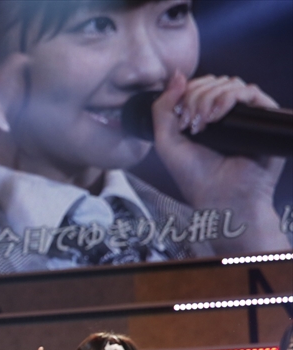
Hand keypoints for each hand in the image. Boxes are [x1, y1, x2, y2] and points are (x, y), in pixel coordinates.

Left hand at [152, 72, 285, 250]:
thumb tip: (177, 75)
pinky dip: (230, 97)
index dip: (186, 94)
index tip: (180, 119)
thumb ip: (162, 108)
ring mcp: (247, 115)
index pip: (198, 86)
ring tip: (203, 123)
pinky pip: (252, 92)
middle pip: (213, 82)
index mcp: (206, 116)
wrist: (219, 197)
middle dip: (196, 97)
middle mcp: (228, 113)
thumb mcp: (166, 141)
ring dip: (210, 97)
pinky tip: (217, 116)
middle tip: (191, 123)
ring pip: (230, 83)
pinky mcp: (265, 118)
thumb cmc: (194, 175)